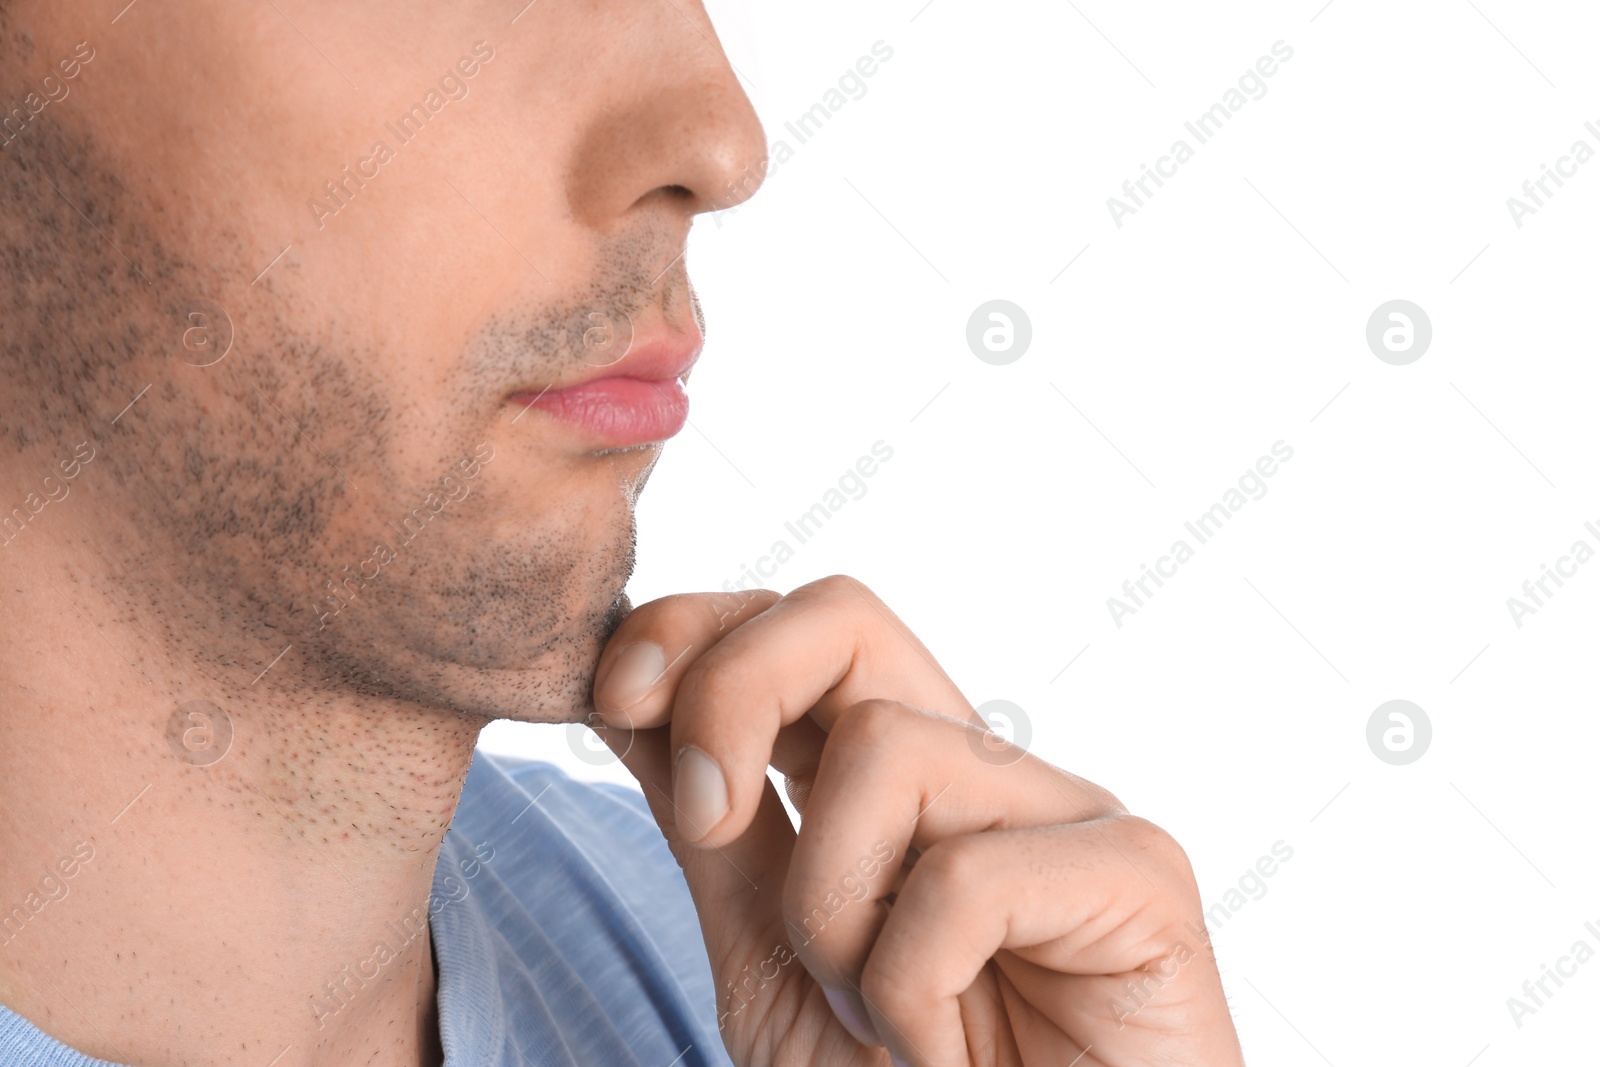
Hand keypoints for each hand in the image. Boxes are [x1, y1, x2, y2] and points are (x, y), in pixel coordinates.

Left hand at [588, 576, 1244, 1066]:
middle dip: (731, 693)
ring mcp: (1066, 813)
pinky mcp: (1139, 875)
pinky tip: (942, 1056)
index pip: (792, 626)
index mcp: (891, 785)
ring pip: (886, 746)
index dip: (692, 627)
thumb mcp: (765, 959)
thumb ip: (713, 826)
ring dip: (830, 910)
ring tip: (876, 1017)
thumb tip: (628, 694)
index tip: (611, 700)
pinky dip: (912, 989)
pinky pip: (964, 875)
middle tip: (707, 823)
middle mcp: (979, 773)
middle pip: (844, 615)